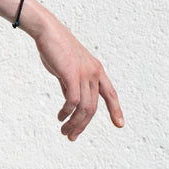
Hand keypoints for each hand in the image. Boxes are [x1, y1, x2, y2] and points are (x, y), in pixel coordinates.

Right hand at [31, 11, 123, 140]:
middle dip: (83, 125)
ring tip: (64, 131)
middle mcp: (94, 73)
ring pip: (84, 107)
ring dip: (74, 123)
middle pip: (93, 107)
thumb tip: (71, 103)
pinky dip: (67, 112)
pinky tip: (60, 117)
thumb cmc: (56, 49)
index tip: (120, 124)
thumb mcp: (68, 69)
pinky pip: (73, 101)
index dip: (116, 110)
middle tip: (70, 137)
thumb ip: (72, 85)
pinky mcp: (72, 74)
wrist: (48, 32)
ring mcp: (84, 73)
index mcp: (96, 71)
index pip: (110, 94)